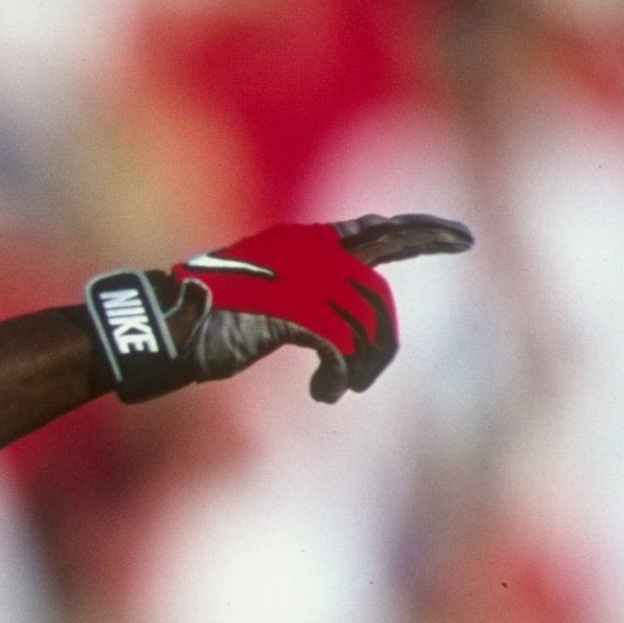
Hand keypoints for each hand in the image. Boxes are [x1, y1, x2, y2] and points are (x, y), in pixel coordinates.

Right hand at [169, 213, 471, 401]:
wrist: (163, 331)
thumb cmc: (203, 323)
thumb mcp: (263, 299)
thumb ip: (305, 290)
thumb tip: (343, 303)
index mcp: (299, 245)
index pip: (372, 229)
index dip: (419, 231)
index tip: (460, 236)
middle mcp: (305, 254)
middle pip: (380, 269)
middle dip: (409, 281)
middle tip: (433, 287)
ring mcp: (299, 280)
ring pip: (366, 319)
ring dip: (364, 361)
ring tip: (342, 388)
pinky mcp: (290, 312)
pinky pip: (342, 345)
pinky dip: (340, 374)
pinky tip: (325, 392)